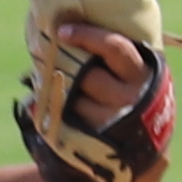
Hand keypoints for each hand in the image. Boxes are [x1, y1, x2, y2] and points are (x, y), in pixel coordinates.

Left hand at [52, 25, 169, 181]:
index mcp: (141, 71)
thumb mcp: (130, 74)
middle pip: (88, 75)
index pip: (114, 47)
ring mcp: (117, 122)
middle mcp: (133, 97)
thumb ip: (110, 54)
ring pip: (75, 100)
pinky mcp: (101, 142)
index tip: (61, 31)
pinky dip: (51, 113)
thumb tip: (60, 32)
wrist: (140, 149)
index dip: (87, 36)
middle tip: (42, 56)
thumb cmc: (128, 97)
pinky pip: (66, 123)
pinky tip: (39, 107)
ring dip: (57, 91)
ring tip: (45, 85)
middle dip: (63, 66)